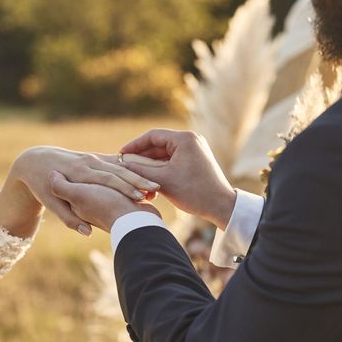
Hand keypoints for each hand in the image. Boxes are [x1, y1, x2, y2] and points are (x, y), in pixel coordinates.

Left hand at [14, 146, 159, 234]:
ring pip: (121, 166)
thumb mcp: (54, 203)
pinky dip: (131, 167)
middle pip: (120, 172)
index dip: (129, 188)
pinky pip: (117, 162)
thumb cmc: (41, 188)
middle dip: (138, 180)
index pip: (112, 180)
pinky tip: (144, 170)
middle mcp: (89, 164)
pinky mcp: (97, 159)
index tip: (144, 197)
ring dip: (138, 175)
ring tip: (154, 184)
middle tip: (156, 188)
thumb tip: (87, 232)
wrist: (34, 164)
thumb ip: (70, 217)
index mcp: (81, 176)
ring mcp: (94, 160)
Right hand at [120, 129, 235, 229]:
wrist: (220, 206)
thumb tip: (121, 163)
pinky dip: (161, 168)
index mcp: (184, 138)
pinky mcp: (196, 159)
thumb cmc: (193, 192)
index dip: (134, 145)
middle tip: (125, 165)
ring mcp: (195, 149)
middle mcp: (191, 139)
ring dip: (151, 164)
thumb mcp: (162, 181)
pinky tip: (149, 179)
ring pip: (165, 153)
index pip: (152, 136)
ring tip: (135, 175)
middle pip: (159, 144)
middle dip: (142, 156)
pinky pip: (173, 159)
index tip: (120, 155)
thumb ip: (140, 170)